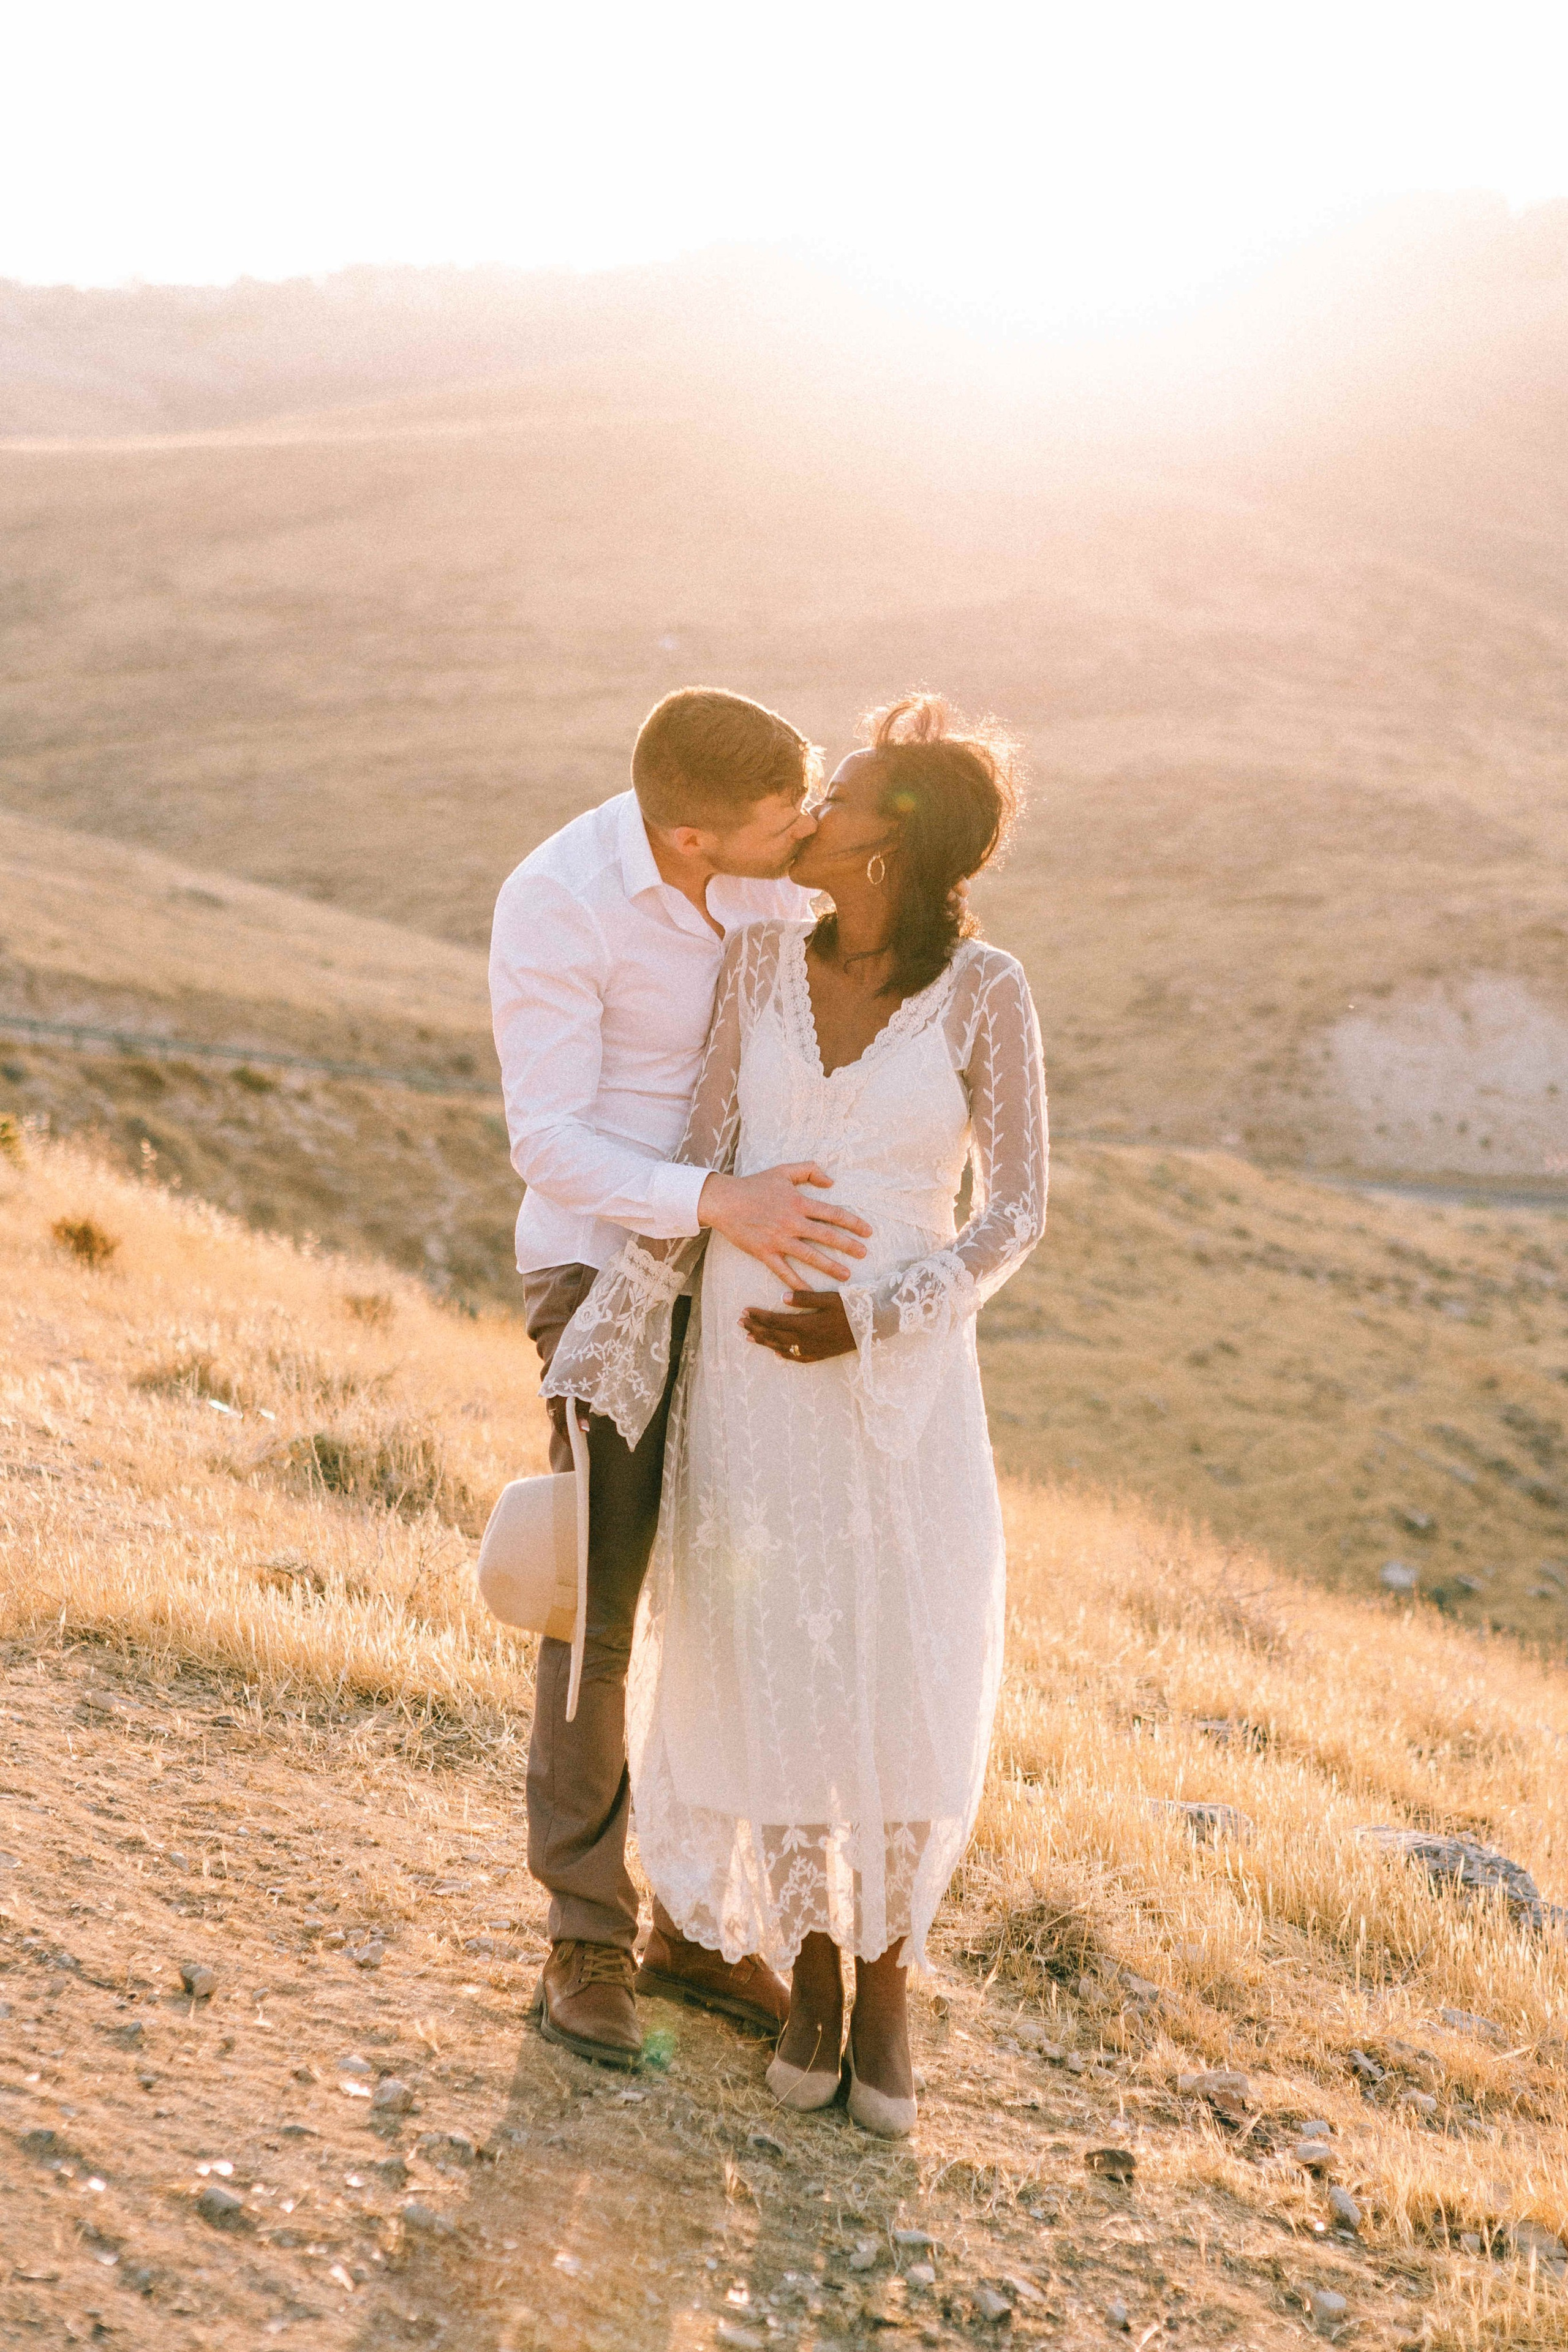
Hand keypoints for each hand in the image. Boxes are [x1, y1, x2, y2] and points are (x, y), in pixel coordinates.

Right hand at [699, 1167, 870, 1286]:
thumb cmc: (754, 1185)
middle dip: (848, 1245)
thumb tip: (831, 1182)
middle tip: (864, 1254)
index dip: (853, 1222)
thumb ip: (809, 1170)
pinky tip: (810, 1292)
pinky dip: (798, 1283)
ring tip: (846, 1275)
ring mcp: (779, 1239)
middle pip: (827, 1236)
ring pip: (810, 1255)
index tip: (868, 1231)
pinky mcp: (765, 1252)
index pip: (833, 1214)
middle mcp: (792, 1222)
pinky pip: (784, 1271)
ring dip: (830, 1266)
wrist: (724, 1201)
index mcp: (798, 1202)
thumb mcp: (783, 1170)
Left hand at [742, 1288, 857, 1362]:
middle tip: (740, 1323)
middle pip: (774, 1335)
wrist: (875, 1327)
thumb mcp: (829, 1298)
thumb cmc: (853, 1308)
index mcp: (806, 1324)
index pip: (775, 1321)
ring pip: (783, 1347)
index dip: (758, 1317)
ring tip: (750, 1338)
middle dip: (756, 1329)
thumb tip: (781, 1298)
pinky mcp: (822, 1354)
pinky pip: (799, 1358)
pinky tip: (777, 1353)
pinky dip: (785, 1355)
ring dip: (765, 1342)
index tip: (745, 1311)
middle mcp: (807, 1340)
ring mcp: (814, 1350)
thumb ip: (805, 1298)